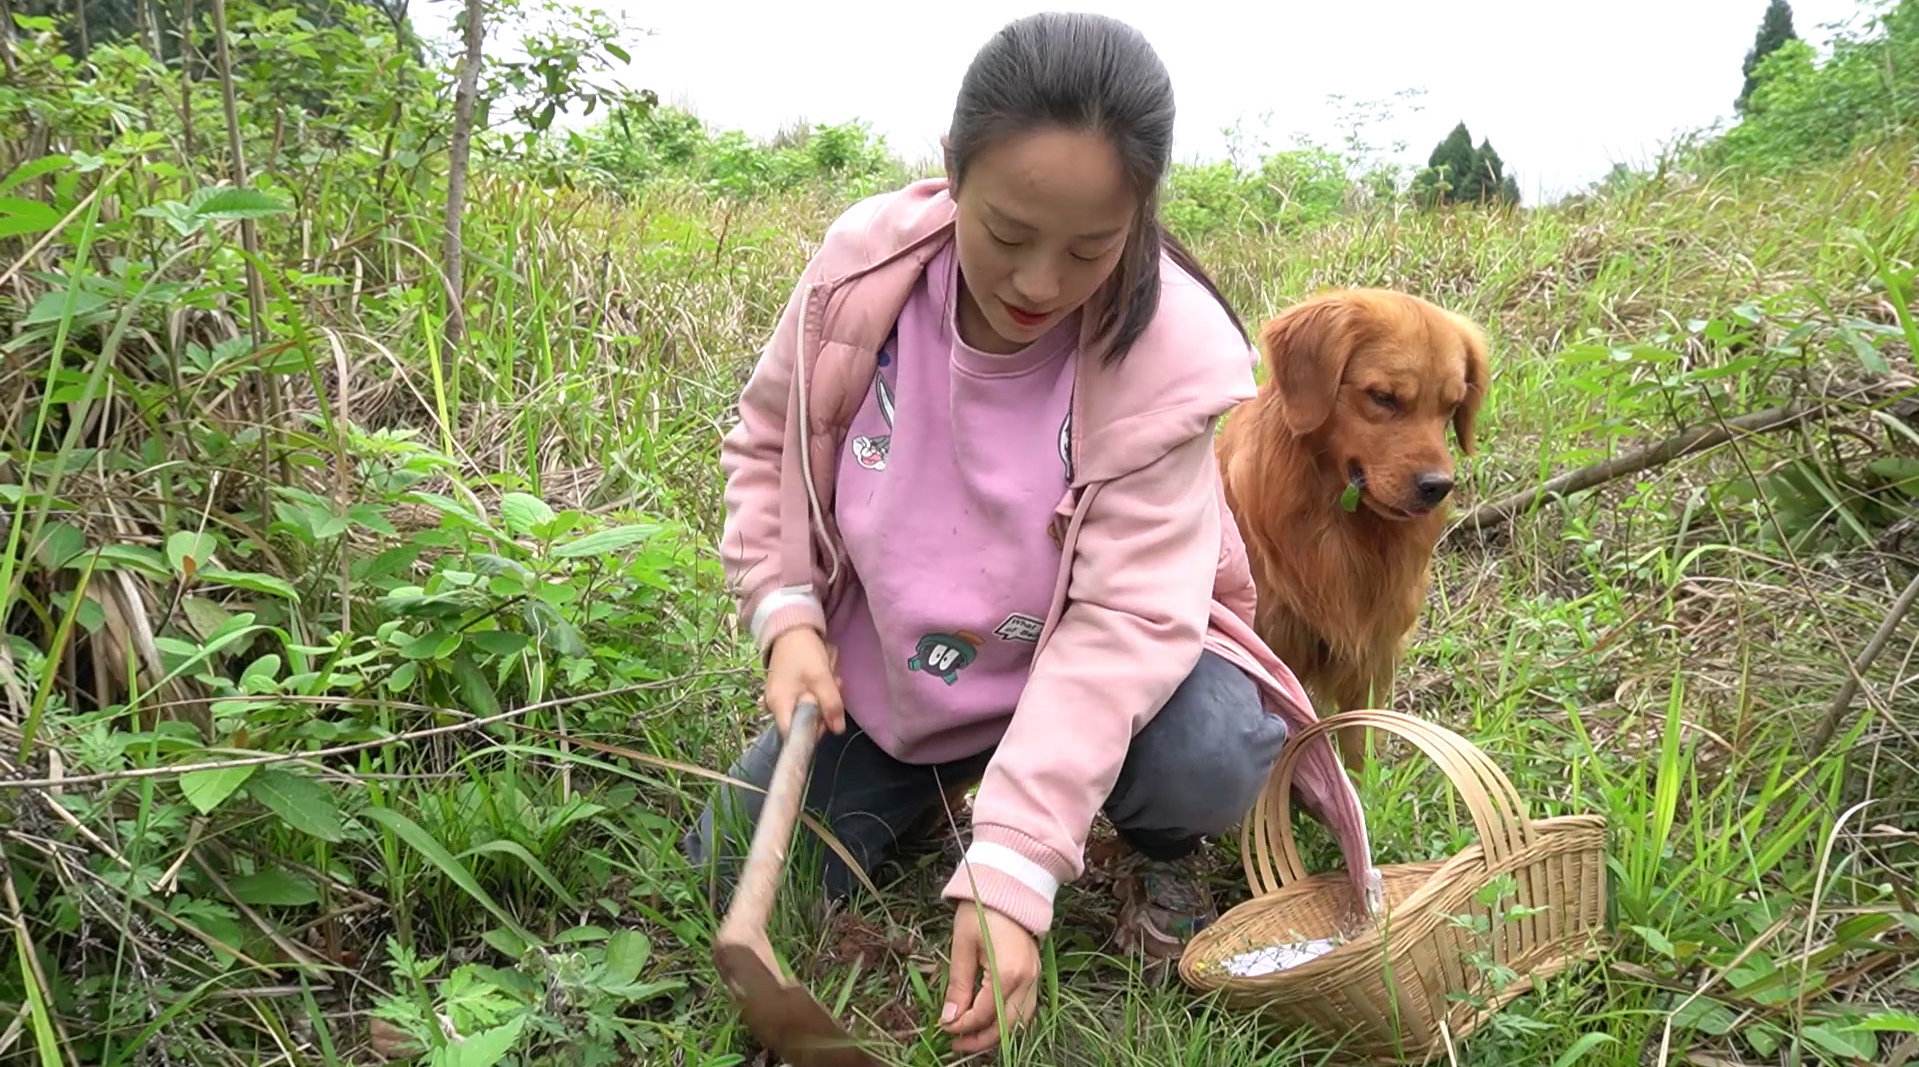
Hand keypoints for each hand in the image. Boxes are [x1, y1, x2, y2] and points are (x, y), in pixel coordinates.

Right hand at [764, 628, 844, 735]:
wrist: (792, 628)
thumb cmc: (803, 652)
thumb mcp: (821, 677)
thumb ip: (830, 704)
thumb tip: (838, 731)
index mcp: (779, 706)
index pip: (794, 736)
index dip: (813, 733)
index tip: (827, 719)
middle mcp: (775, 706)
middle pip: (804, 724)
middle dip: (824, 708)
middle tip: (834, 685)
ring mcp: (781, 698)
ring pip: (809, 710)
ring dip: (825, 696)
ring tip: (830, 675)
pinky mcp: (789, 691)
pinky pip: (807, 699)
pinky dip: (819, 690)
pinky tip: (825, 675)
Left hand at [940, 901, 1038, 1052]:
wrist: (1010, 885)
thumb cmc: (981, 910)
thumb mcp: (962, 946)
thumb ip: (958, 985)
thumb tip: (948, 1018)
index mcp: (1006, 973)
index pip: (982, 1014)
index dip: (961, 1026)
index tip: (943, 1027)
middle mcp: (1026, 981)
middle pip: (1005, 1026)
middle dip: (979, 1040)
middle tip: (955, 1044)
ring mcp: (1036, 979)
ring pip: (1020, 1022)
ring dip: (997, 1035)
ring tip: (972, 1039)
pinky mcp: (1037, 975)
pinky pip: (1027, 1009)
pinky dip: (1010, 1022)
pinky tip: (992, 1023)